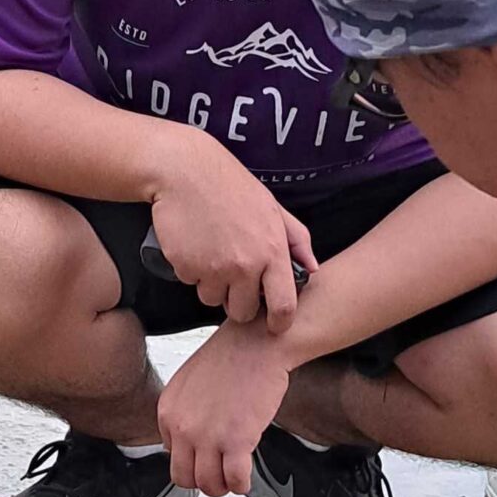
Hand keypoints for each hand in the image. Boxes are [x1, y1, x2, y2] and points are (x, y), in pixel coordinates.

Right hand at [147, 139, 315, 333]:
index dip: (279, 322)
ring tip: (211, 253)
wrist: (185, 170)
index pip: (283, 306)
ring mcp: (214, 268)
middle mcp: (245, 265)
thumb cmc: (229, 185)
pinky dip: (191, 270)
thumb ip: (297, 239)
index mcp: (272, 251)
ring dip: (212, 285)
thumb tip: (312, 268)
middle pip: (242, 311)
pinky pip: (190, 283)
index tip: (274, 326)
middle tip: (233, 279)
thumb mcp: (272, 207)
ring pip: (212, 299)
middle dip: (237, 302)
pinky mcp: (186, 267)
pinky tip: (195, 244)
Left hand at [158, 321, 291, 496]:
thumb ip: (182, 413)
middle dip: (204, 480)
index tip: (205, 459)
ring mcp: (208, 436)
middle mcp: (183, 426)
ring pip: (208, 485)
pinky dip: (241, 485)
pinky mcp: (236, 440)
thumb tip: (181, 442)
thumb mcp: (188, 382)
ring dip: (223, 486)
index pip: (171, 456)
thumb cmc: (229, 358)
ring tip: (233, 476)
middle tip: (218, 474)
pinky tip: (246, 477)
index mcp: (168, 410)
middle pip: (184, 477)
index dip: (192, 460)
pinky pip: (235, 481)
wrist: (256, 343)